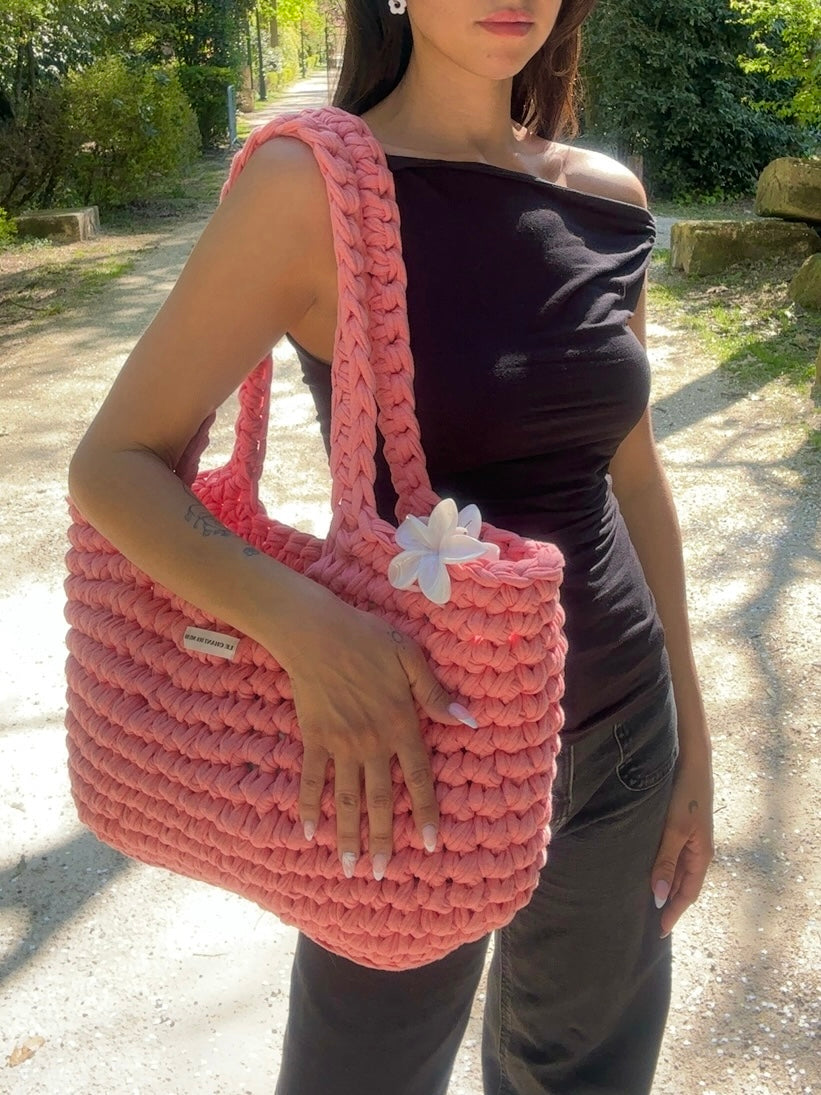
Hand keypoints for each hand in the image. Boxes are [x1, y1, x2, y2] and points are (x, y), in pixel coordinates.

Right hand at [281, 592, 474, 880]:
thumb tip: (468, 721)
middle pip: (380, 800)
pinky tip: (308, 832)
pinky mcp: (314, 738)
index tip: (429, 844)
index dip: (424, 813)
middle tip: (381, 872)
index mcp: (401, 725)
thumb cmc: (368, 639)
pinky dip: (309, 807)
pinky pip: (311, 780)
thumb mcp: (411, 659)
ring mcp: (340, 744)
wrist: (317, 633)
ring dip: (348, 835)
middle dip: (382, 840)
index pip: (418, 778)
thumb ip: (436, 694)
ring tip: (349, 867)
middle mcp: (372, 743)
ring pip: (346, 799)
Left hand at [650, 751, 714, 937]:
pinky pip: (672, 855)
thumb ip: (666, 861)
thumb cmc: (685, 793)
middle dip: (669, 903)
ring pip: (677, 870)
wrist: (692, 760)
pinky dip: (662, 867)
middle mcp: (697, 849)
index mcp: (701, 854)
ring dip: (665, 885)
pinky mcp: (680, 826)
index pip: (688, 893)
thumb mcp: (674, 829)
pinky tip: (647, 868)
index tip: (659, 931)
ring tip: (645, 900)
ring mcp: (689, 837)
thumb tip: (660, 896)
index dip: (674, 912)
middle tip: (648, 921)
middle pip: (683, 884)